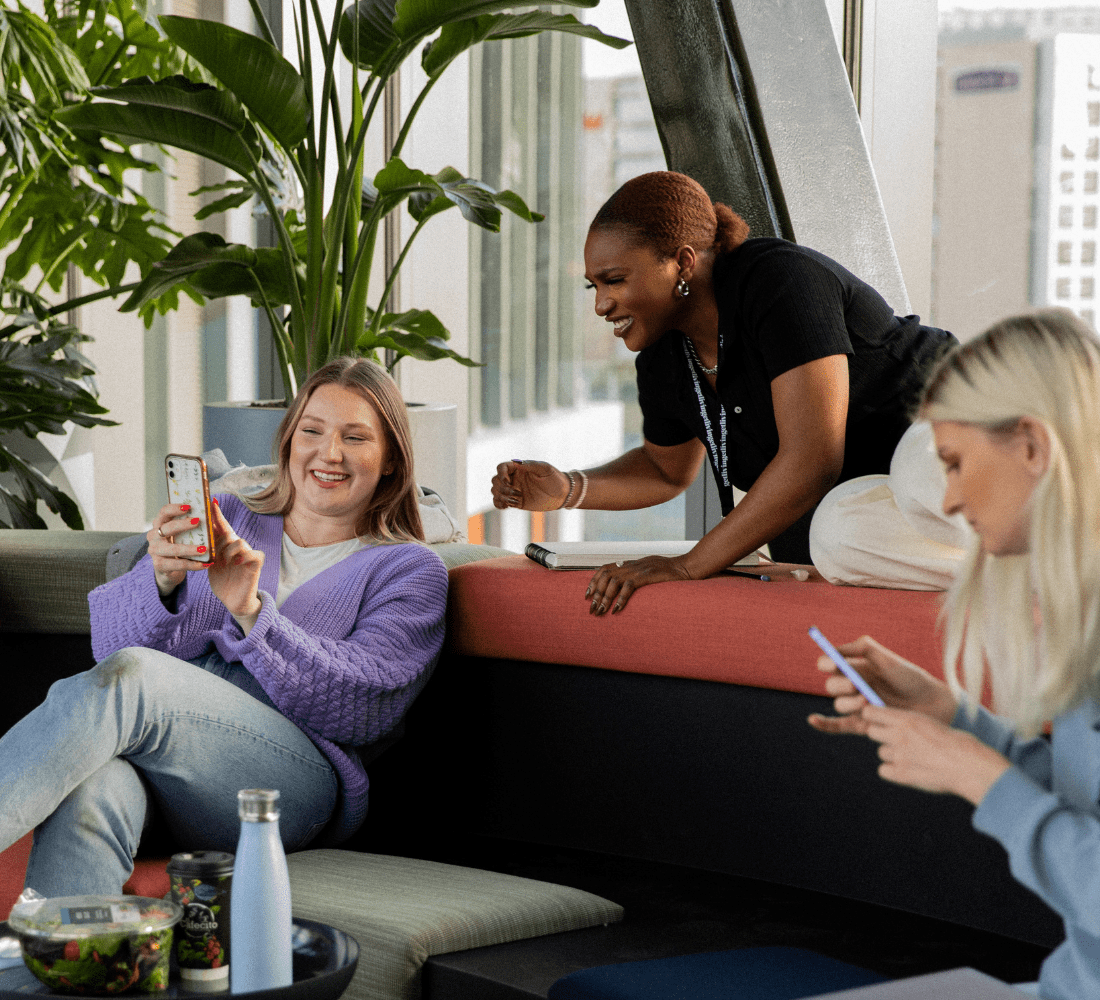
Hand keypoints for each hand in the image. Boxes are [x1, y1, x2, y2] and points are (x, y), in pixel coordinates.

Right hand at [148, 503, 210, 596]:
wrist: (174, 571)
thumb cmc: (185, 545)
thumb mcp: (192, 532)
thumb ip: (202, 519)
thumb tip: (214, 502)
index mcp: (161, 524)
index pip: (164, 512)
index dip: (174, 508)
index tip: (189, 507)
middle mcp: (154, 535)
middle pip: (167, 528)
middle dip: (182, 524)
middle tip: (198, 522)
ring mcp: (154, 551)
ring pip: (172, 548)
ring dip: (188, 548)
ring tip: (204, 549)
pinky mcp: (159, 565)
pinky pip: (176, 564)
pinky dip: (191, 565)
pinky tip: (204, 565)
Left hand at [205, 501, 263, 617]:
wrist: (234, 601)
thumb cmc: (223, 581)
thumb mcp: (210, 563)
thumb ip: (206, 548)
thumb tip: (192, 534)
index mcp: (225, 546)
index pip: (220, 526)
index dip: (216, 514)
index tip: (208, 500)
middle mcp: (237, 547)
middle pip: (229, 529)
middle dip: (218, 522)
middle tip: (209, 512)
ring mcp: (247, 554)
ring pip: (238, 541)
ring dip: (227, 549)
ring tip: (222, 560)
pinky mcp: (255, 563)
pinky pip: (251, 553)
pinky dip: (242, 557)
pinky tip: (234, 563)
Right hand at [491, 460, 569, 511]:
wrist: (563, 495)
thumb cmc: (555, 479)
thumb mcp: (545, 469)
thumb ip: (530, 465)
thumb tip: (515, 462)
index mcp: (519, 468)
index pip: (501, 468)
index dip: (501, 474)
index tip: (508, 482)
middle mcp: (514, 478)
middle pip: (495, 480)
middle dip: (502, 488)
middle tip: (515, 492)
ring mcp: (514, 490)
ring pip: (496, 492)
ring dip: (501, 496)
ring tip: (515, 500)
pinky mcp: (516, 502)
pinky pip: (500, 502)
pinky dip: (498, 504)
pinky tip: (507, 506)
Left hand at [585, 555, 691, 615]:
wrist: (685, 567)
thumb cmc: (668, 573)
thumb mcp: (648, 572)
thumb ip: (636, 577)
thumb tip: (624, 588)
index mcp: (630, 564)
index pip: (604, 569)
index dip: (593, 581)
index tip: (587, 595)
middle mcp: (631, 565)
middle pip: (605, 576)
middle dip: (596, 593)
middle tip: (592, 609)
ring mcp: (638, 570)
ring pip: (613, 582)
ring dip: (605, 598)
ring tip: (601, 612)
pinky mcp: (646, 576)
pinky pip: (628, 587)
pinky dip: (620, 599)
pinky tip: (616, 610)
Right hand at [807, 634, 956, 735]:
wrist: (932, 704)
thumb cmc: (911, 679)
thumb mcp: (888, 659)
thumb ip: (863, 647)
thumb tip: (836, 650)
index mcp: (857, 668)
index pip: (830, 664)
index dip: (826, 663)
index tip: (831, 663)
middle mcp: (854, 686)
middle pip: (832, 685)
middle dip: (840, 684)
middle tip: (855, 684)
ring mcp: (858, 706)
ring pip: (838, 704)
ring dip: (847, 702)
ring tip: (868, 701)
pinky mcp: (863, 724)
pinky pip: (838, 725)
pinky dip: (824, 724)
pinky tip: (813, 720)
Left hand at [863, 705, 1009, 804]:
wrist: (969, 765)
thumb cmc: (954, 742)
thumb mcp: (929, 722)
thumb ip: (906, 722)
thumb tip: (888, 721)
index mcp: (905, 719)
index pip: (869, 712)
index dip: (872, 716)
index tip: (878, 720)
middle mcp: (898, 736)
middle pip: (871, 732)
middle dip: (882, 736)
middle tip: (899, 741)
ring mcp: (899, 756)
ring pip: (881, 752)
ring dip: (892, 755)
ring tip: (913, 757)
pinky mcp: (902, 775)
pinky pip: (883, 771)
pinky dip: (892, 772)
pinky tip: (908, 770)